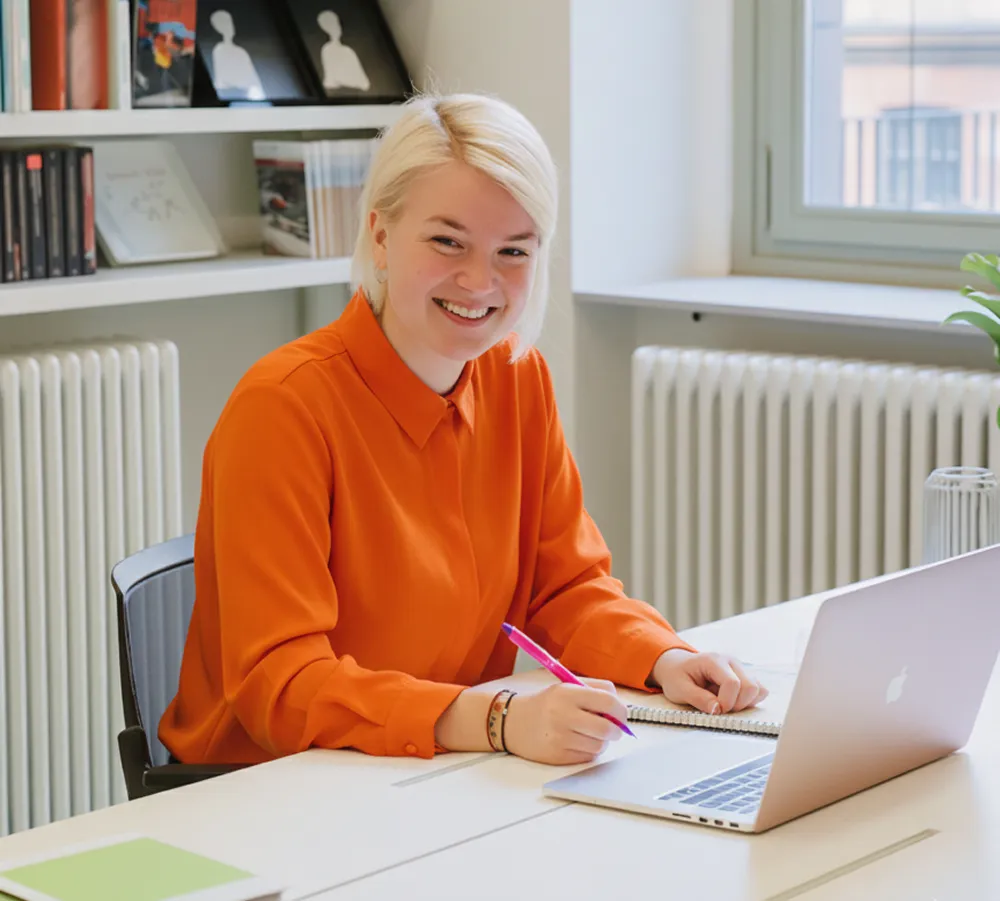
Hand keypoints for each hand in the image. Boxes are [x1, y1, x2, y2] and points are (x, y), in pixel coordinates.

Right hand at [502, 680, 628, 765]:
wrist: (512, 722)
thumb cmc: (545, 703)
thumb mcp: (566, 686)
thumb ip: (595, 691)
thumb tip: (621, 708)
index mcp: (567, 693)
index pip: (608, 701)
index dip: (621, 710)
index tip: (621, 714)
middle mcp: (563, 715)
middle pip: (607, 728)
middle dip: (616, 730)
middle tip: (613, 728)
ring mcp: (560, 738)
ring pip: (599, 745)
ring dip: (601, 741)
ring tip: (589, 733)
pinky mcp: (558, 756)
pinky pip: (587, 757)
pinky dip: (589, 751)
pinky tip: (577, 742)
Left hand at [650, 648, 767, 714]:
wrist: (676, 667)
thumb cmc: (677, 676)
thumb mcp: (679, 689)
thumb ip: (699, 699)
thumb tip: (718, 710)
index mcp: (714, 660)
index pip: (733, 683)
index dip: (726, 702)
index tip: (714, 710)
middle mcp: (731, 661)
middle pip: (751, 686)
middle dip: (737, 704)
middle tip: (720, 708)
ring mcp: (740, 668)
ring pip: (758, 689)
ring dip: (744, 703)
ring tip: (725, 703)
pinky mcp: (745, 676)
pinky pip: (759, 691)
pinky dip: (749, 701)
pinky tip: (732, 701)